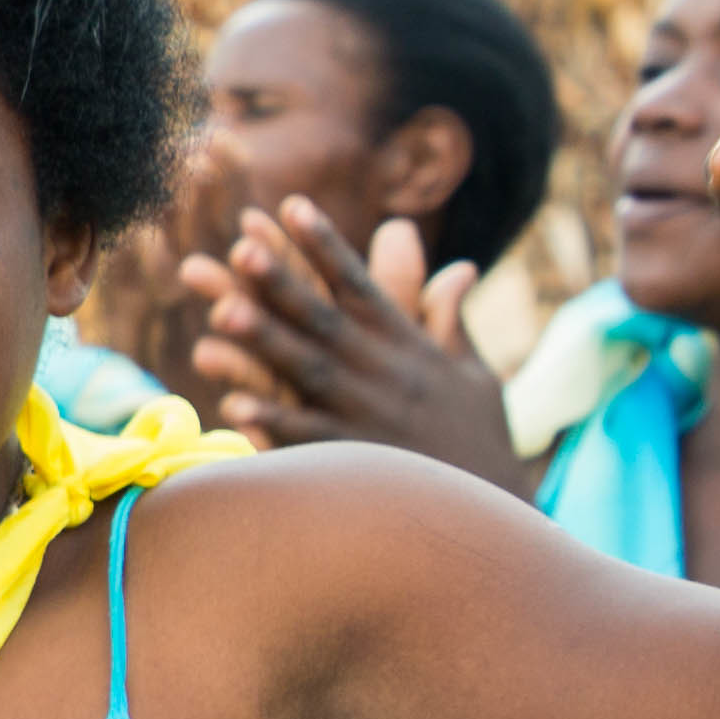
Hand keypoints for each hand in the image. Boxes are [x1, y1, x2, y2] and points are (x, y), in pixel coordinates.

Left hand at [175, 203, 524, 486]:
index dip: (324, 244)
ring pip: (309, 370)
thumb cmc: (482, 443)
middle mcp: (385, 373)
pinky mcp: (357, 461)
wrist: (496, 513)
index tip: (289, 205)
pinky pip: (307, 438)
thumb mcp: (475, 375)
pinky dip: (274, 420)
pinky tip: (234, 403)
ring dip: (266, 340)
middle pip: (324, 319)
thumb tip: (460, 268)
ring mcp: (369, 416)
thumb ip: (451, 320)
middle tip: (242, 247)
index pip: (359, 284)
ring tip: (223, 312)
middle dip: (284, 281)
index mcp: (409, 346)